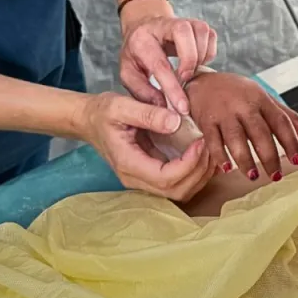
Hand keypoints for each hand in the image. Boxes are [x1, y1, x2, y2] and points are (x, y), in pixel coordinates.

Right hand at [80, 92, 212, 199]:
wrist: (89, 121)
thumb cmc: (102, 112)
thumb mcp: (120, 105)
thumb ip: (148, 113)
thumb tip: (176, 121)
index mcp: (128, 163)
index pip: (166, 178)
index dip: (189, 163)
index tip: (200, 140)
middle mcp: (136, 178)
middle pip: (177, 191)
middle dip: (199, 171)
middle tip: (209, 144)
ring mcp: (143, 180)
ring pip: (180, 192)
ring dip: (200, 175)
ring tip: (209, 149)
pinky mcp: (150, 175)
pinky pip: (178, 183)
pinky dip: (194, 172)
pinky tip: (201, 153)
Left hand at [119, 15, 217, 114]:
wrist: (143, 29)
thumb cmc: (136, 55)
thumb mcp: (129, 75)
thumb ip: (143, 92)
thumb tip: (164, 107)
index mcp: (141, 40)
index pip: (160, 64)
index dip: (172, 87)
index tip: (181, 107)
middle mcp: (162, 25)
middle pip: (182, 31)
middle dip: (189, 59)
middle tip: (186, 78)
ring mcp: (182, 21)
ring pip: (201, 30)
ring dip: (201, 55)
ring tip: (191, 71)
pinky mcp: (196, 24)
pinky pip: (211, 35)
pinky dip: (208, 52)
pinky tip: (197, 62)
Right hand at [186, 72, 297, 180]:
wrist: (202, 82)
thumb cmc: (236, 92)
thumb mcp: (263, 98)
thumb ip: (286, 115)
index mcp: (261, 99)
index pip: (280, 121)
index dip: (291, 141)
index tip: (297, 160)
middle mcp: (243, 105)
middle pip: (259, 133)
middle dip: (269, 156)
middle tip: (276, 176)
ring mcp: (224, 113)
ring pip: (236, 139)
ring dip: (245, 160)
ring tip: (253, 176)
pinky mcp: (206, 120)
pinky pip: (213, 141)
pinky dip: (220, 156)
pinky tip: (226, 168)